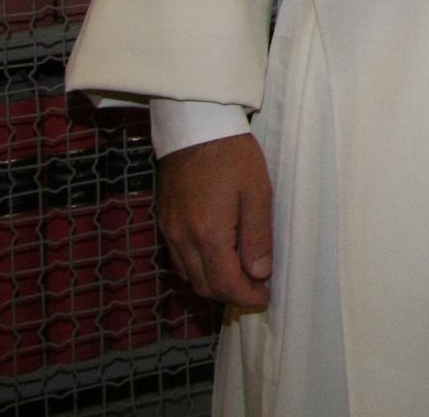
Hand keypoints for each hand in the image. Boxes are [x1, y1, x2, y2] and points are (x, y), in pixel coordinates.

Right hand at [157, 133, 274, 309]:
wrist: (195, 127)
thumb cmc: (232, 155)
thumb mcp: (257, 193)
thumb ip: (257, 236)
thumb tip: (260, 273)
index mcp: (207, 234)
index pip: (225, 283)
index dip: (246, 297)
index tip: (264, 300)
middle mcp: (182, 239)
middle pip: (204, 285)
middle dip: (230, 294)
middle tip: (256, 290)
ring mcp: (169, 231)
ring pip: (189, 275)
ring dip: (213, 283)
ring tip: (241, 277)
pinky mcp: (164, 221)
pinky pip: (179, 259)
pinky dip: (198, 268)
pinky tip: (217, 259)